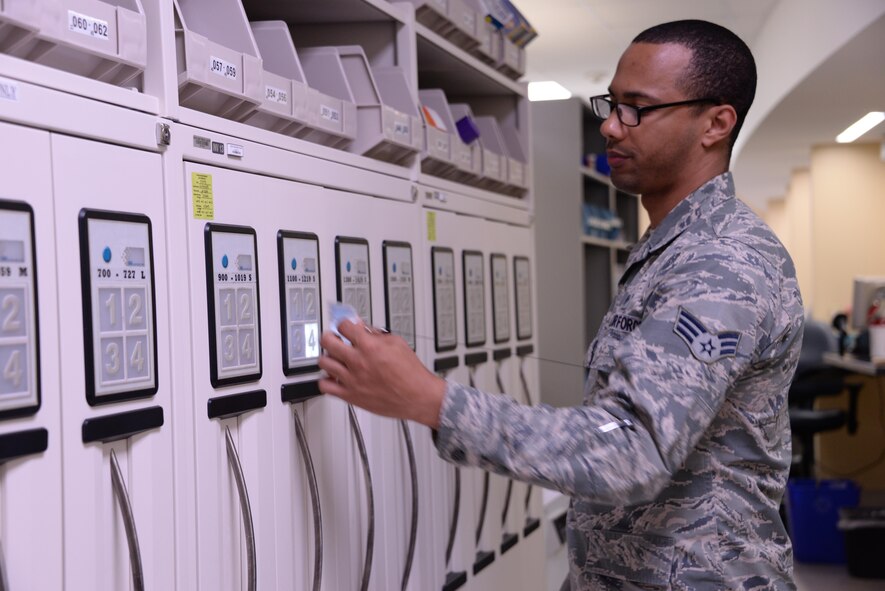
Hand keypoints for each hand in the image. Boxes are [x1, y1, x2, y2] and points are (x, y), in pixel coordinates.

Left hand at [318, 320, 445, 428]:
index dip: (344, 324)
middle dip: (330, 336)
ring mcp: (352, 379)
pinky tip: (333, 377)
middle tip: (333, 338)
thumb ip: (376, 333)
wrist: (417, 396)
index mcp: (369, 346)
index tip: (345, 326)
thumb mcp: (397, 343)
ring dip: (327, 357)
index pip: (343, 326)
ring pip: (324, 362)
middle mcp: (358, 361)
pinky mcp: (350, 396)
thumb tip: (363, 327)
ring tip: (334, 357)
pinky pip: (325, 386)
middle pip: (328, 341)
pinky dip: (326, 380)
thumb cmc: (411, 373)